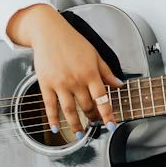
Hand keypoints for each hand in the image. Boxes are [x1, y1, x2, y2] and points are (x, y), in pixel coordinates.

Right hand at [21, 8, 124, 136]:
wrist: (49, 32)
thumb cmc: (72, 42)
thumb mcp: (95, 54)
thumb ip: (107, 72)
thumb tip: (120, 85)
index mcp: (90, 73)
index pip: (102, 98)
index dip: (108, 114)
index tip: (111, 126)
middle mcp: (76, 80)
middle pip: (86, 107)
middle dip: (93, 118)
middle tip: (95, 123)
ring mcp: (60, 84)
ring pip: (70, 111)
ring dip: (76, 126)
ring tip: (80, 134)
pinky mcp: (45, 84)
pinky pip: (50, 106)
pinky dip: (53, 120)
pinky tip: (56, 129)